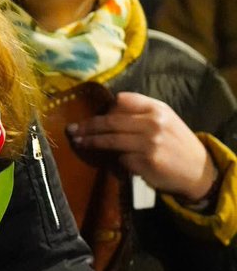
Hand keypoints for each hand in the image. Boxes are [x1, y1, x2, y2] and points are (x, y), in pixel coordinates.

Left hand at [68, 91, 217, 201]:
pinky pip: (121, 159)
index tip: (92, 115)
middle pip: (111, 121)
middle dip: (88, 126)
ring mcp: (149, 144)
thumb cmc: (177, 143)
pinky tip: (109, 162)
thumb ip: (141, 113)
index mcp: (157, 108)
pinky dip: (113, 161)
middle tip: (72, 130)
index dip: (105, 108)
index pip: (122, 100)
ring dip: (91, 142)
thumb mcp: (165, 120)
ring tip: (79, 142)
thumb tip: (107, 111)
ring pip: (110, 140)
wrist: (198, 170)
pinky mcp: (146, 163)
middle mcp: (153, 123)